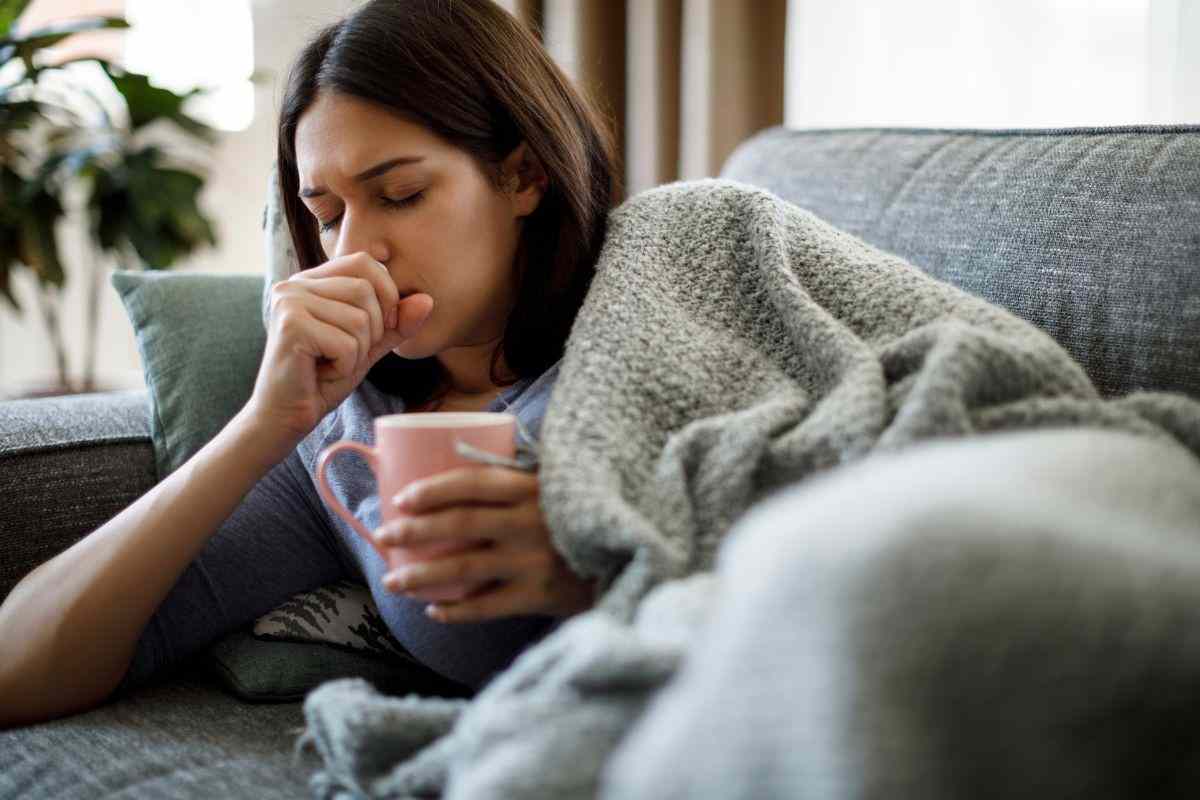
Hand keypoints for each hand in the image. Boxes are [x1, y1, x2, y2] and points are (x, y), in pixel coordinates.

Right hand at [247, 251, 433, 442]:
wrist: (285, 416)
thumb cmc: (323, 379)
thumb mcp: (368, 346)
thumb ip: (396, 324)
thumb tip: (427, 300)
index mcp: (312, 281)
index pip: (365, 263)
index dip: (385, 294)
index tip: (378, 329)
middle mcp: (295, 284)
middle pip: (366, 291)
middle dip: (371, 332)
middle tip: (344, 354)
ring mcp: (289, 302)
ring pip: (359, 319)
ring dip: (356, 353)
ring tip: (330, 364)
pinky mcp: (291, 326)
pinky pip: (346, 343)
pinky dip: (344, 366)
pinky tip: (321, 373)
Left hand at [373, 466, 597, 622]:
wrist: (630, 556)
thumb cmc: (583, 516)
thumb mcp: (556, 486)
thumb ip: (518, 478)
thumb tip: (460, 460)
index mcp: (533, 488)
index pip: (472, 483)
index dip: (433, 490)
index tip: (402, 499)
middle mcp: (530, 522)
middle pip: (459, 525)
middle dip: (414, 531)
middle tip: (384, 537)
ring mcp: (534, 561)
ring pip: (465, 568)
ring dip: (422, 575)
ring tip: (394, 580)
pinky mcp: (540, 596)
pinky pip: (488, 606)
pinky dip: (458, 611)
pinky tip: (434, 610)